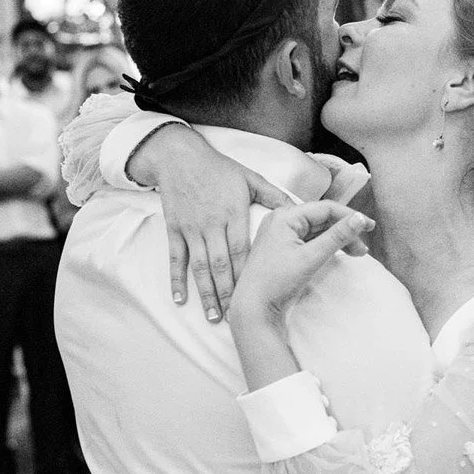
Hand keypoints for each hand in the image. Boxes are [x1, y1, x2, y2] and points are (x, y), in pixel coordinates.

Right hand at [132, 124, 293, 318]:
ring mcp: (192, 228)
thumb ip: (274, 196)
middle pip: (221, 264)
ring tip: (212, 315)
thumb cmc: (219, 168)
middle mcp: (212, 224)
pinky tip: (180, 299)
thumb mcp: (250, 178)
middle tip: (235, 316)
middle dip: (228, 292)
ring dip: (205, 292)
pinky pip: (176, 258)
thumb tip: (298, 208)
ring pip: (199, 266)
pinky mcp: (175, 229)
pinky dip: (176, 280)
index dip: (248, 274)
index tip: (255, 295)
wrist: (181, 158)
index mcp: (233, 213)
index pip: (242, 250)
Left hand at [230, 202, 374, 319]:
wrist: (253, 308)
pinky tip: (338, 254)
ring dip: (337, 240)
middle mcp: (281, 220)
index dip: (350, 216)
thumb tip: (360, 218)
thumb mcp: (311, 257)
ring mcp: (281, 234)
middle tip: (363, 248)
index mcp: (285, 216)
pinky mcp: (282, 248)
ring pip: (318, 230)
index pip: (325, 208)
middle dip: (345, 231)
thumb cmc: (277, 281)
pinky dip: (325, 246)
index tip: (370, 226)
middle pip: (322, 219)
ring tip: (356, 254)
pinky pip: (309, 240)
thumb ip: (338, 236)